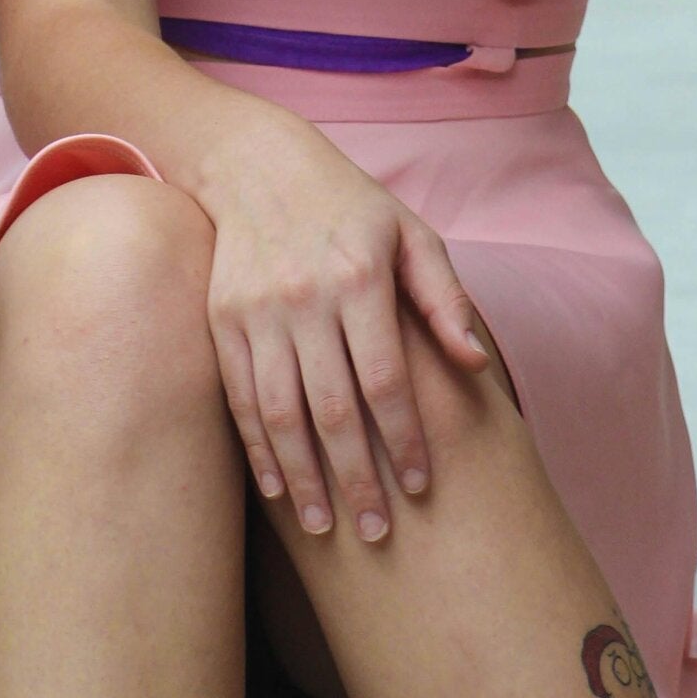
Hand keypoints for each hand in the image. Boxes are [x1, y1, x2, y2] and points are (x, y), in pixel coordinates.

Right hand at [195, 99, 488, 540]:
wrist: (256, 164)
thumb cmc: (350, 206)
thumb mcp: (411, 234)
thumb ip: (444, 299)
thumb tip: (475, 364)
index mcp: (360, 277)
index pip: (386, 379)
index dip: (402, 440)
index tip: (418, 488)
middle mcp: (307, 297)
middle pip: (332, 408)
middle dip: (356, 478)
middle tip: (376, 533)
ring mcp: (258, 310)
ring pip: (279, 411)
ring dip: (303, 476)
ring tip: (326, 527)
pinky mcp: (221, 318)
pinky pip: (238, 395)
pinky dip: (256, 446)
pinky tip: (277, 487)